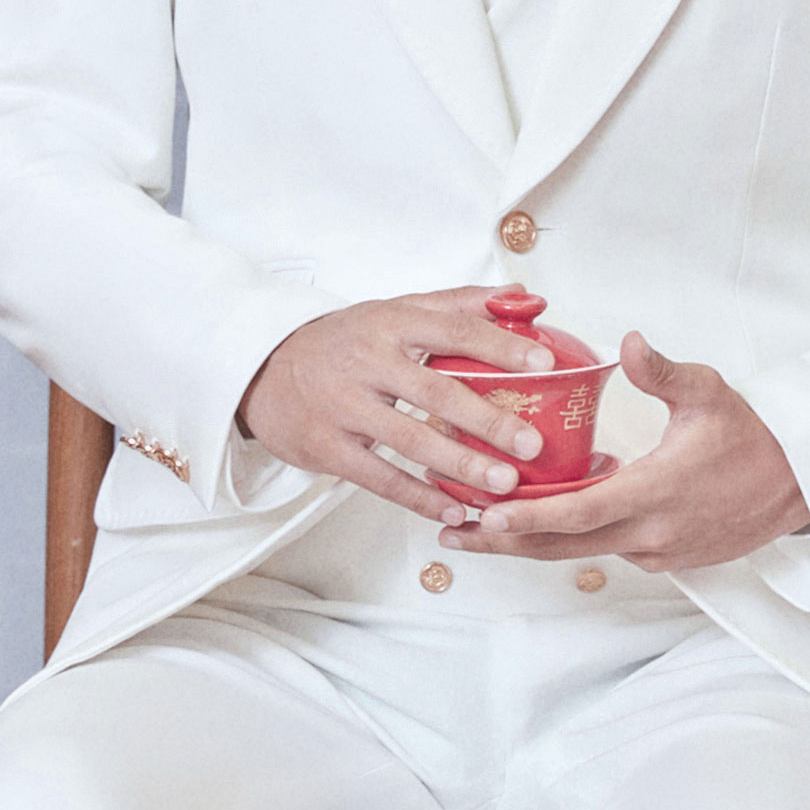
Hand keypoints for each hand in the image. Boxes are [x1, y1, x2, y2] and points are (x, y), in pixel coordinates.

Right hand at [234, 291, 579, 527]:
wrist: (264, 370)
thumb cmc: (346, 341)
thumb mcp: (395, 311)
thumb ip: (461, 304)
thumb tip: (527, 296)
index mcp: (392, 323)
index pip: (455, 330)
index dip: (501, 345)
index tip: (546, 363)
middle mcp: (368, 361)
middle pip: (436, 391)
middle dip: (488, 420)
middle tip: (532, 444)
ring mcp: (345, 406)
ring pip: (410, 439)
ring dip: (460, 466)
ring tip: (504, 485)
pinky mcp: (327, 447)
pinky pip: (380, 478)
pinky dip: (419, 498)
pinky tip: (455, 513)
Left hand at [456, 331, 809, 572]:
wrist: (800, 482)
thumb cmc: (754, 435)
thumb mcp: (708, 392)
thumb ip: (662, 372)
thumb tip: (629, 343)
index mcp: (656, 493)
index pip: (577, 514)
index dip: (526, 518)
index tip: (484, 515)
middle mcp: (652, 533)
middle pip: (563, 547)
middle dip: (505, 541)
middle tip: (455, 531)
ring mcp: (659, 551)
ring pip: (583, 552)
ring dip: (534, 540)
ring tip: (485, 526)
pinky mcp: (667, 558)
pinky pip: (610, 550)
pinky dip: (575, 537)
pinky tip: (549, 516)